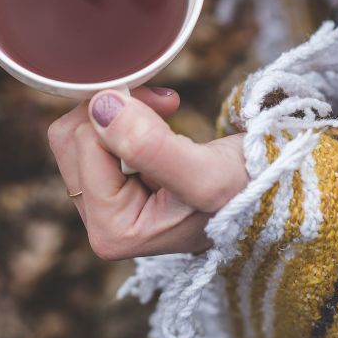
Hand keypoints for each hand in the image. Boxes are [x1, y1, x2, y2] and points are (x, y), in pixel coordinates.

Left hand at [47, 87, 247, 259]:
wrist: (266, 189)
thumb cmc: (246, 191)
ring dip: (121, 110)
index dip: (122, 114)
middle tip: (165, 105)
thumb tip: (99, 107)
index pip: (86, 146)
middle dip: (117, 110)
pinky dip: (124, 114)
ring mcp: (106, 205)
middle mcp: (102, 223)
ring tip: (165, 112)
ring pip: (78, 134)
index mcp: (114, 232)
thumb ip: (152, 147)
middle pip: (71, 141)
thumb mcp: (206, 175)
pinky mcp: (114, 185)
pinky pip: (93, 135)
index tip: (168, 106)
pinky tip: (160, 119)